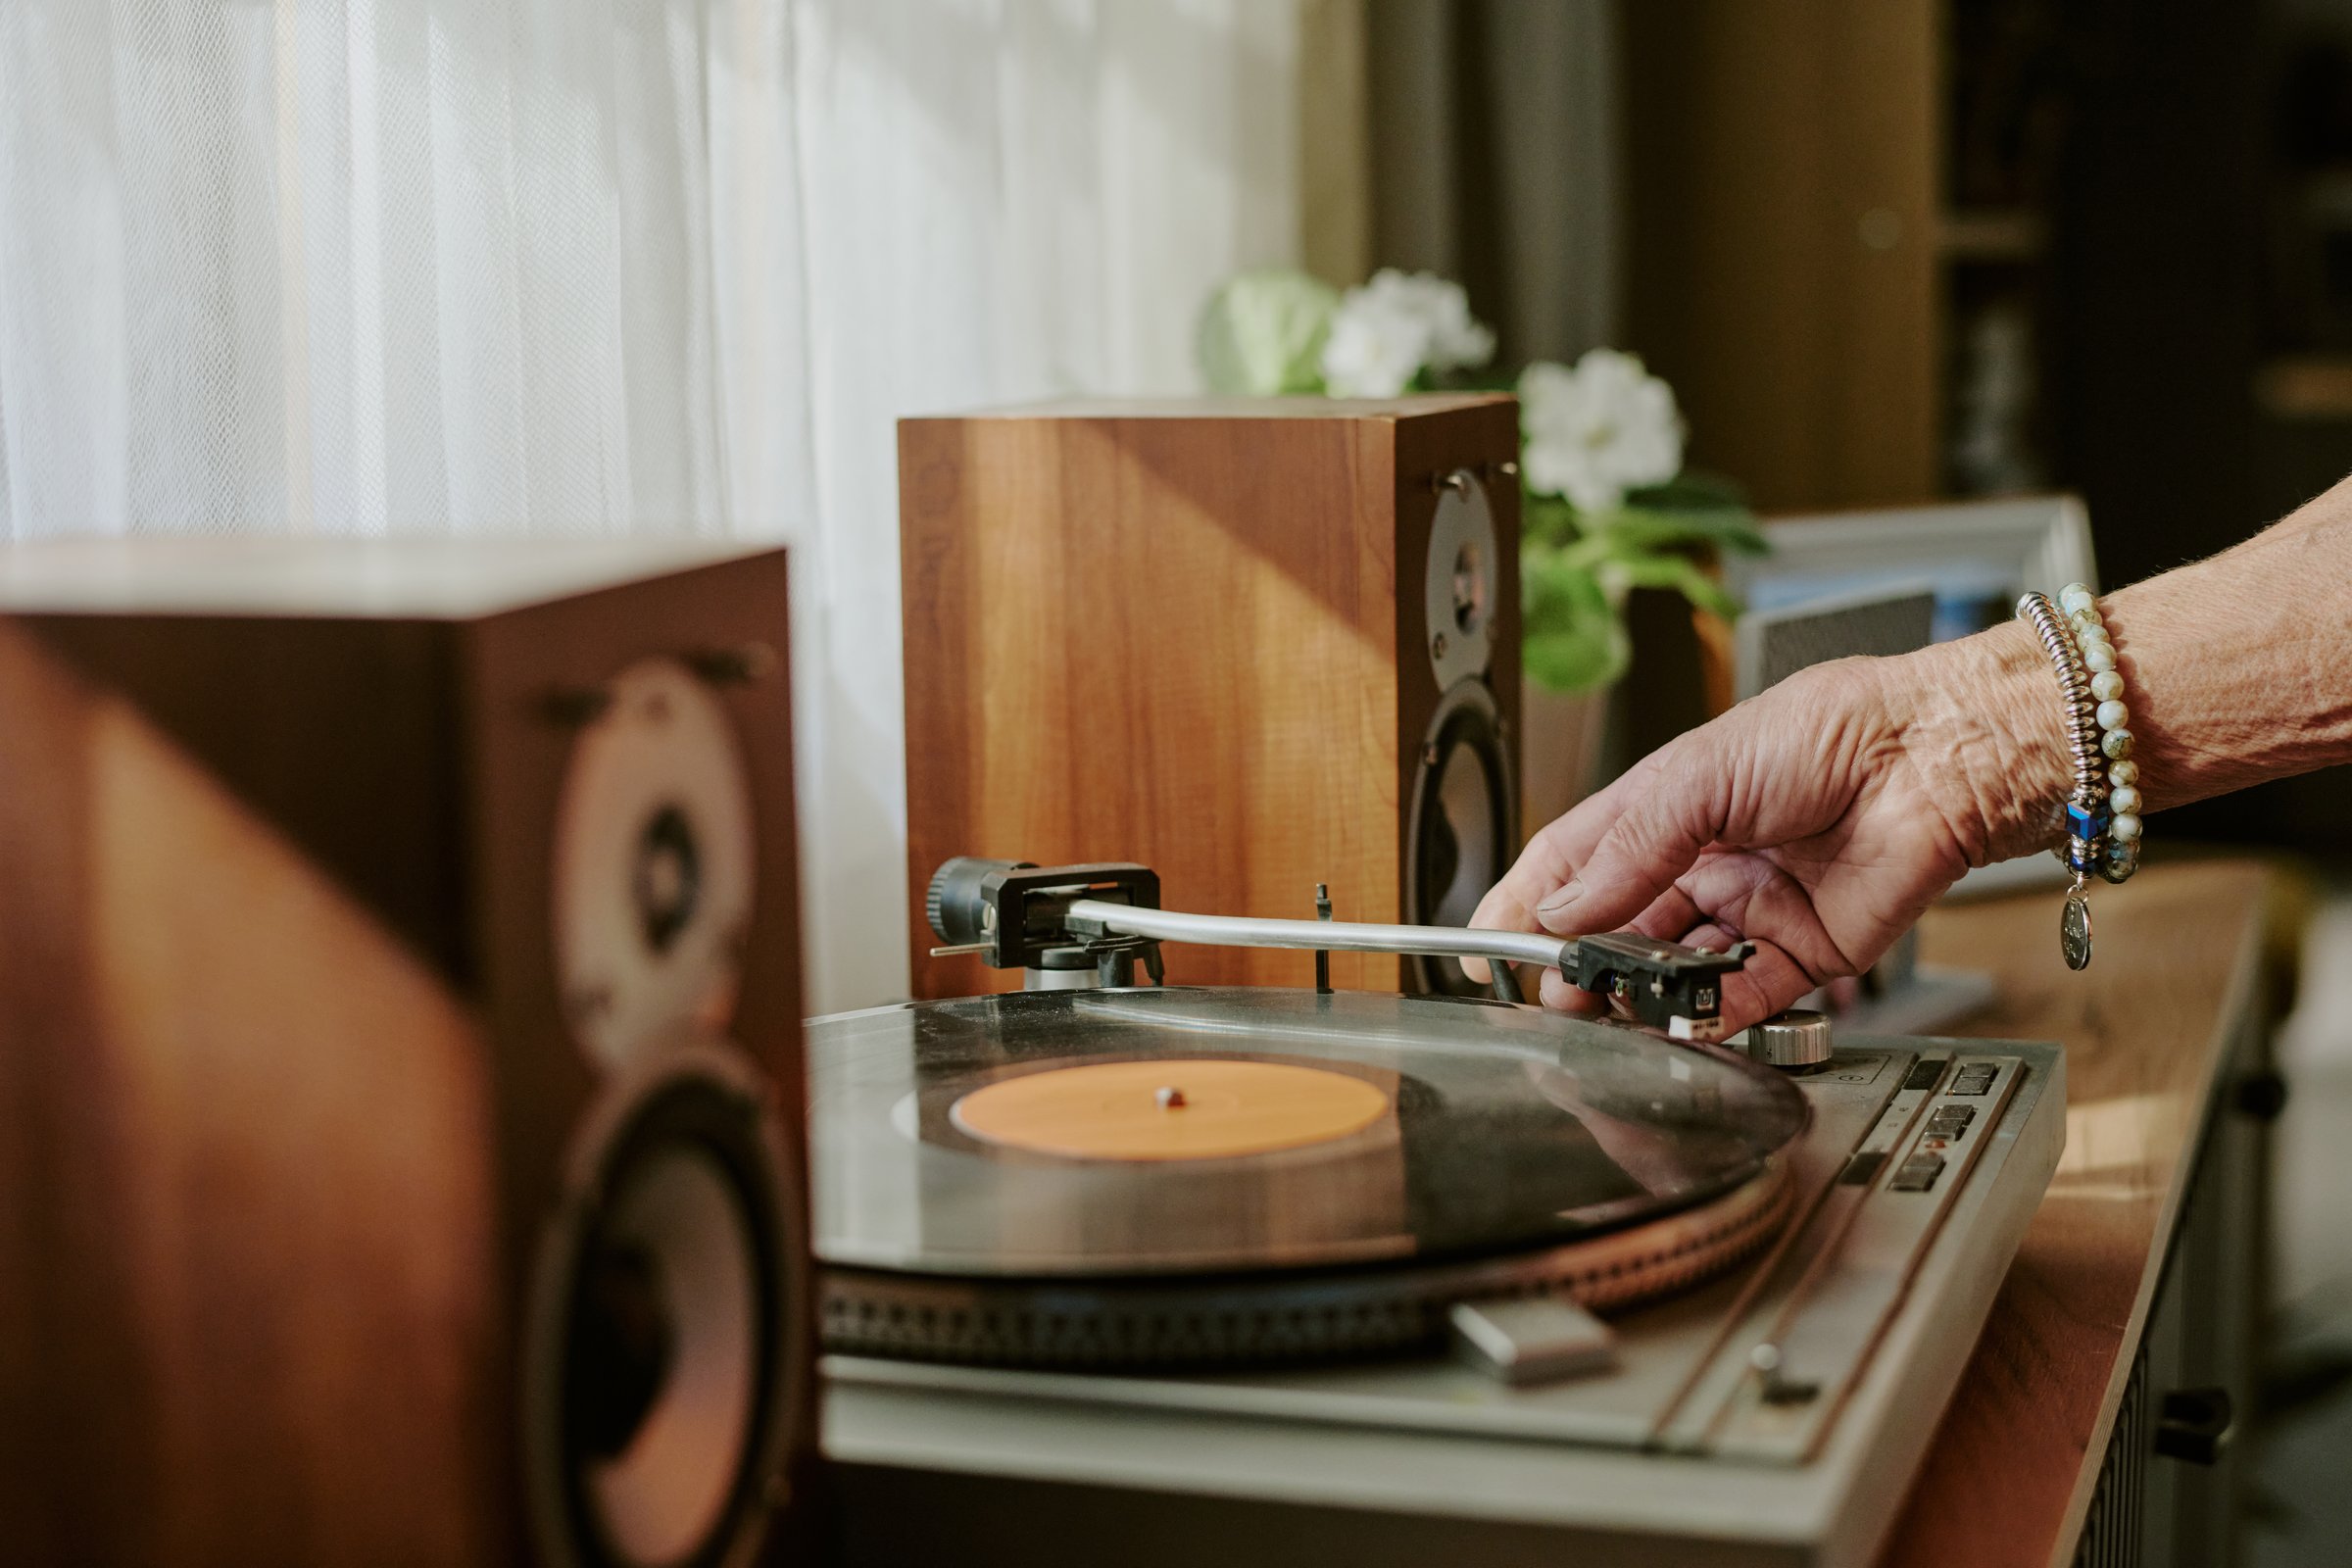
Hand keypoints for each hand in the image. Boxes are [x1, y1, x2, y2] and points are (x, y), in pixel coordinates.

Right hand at [1472, 629, 2065, 1032]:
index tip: (1484, 949)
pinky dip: (1711, 1013)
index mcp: (1668, 808)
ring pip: (1675, 970)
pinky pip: (1746, 998)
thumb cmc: (1833, 730)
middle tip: (1553, 991)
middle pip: (1619, 927)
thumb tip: (1561, 908)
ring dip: (1639, 993)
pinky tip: (1685, 1017)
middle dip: (1580, 962)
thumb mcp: (1697, 775)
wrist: (1938, 756)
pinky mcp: (1806, 952)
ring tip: (1611, 1005)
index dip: (1526, 906)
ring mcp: (1753, 909)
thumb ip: (1626, 849)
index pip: (1575, 864)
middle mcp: (1705, 861)